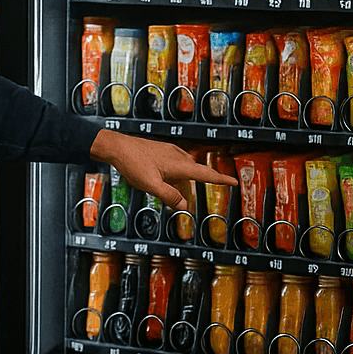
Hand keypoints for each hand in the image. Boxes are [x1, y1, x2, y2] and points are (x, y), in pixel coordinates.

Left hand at [89, 130, 236, 208]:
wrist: (117, 146)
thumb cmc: (132, 164)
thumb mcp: (150, 185)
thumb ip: (169, 196)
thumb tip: (185, 207)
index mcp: (179, 164)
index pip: (206, 174)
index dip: (222, 180)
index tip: (235, 182)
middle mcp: (178, 156)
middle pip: (197, 172)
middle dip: (203, 182)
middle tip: (207, 191)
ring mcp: (170, 152)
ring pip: (185, 170)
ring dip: (185, 182)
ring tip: (177, 196)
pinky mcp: (162, 151)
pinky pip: (176, 165)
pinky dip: (177, 176)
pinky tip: (168, 181)